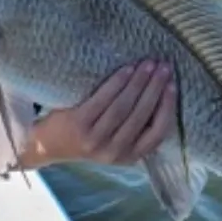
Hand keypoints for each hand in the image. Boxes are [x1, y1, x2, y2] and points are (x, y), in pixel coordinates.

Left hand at [23, 61, 176, 168]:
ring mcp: (95, 140)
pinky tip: (126, 69)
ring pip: (124, 106)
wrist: (48, 145)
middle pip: (141, 115)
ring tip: (148, 64)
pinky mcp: (79, 125)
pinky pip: (103, 100)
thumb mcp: (115, 142)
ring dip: (139, 82)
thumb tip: (161, 93)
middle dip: (155, 88)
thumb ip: (135, 129)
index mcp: (129, 157)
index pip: (157, 133)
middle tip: (164, 66)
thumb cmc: (87, 138)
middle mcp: (114, 152)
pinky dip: (117, 83)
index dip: (167, 108)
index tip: (173, 85)